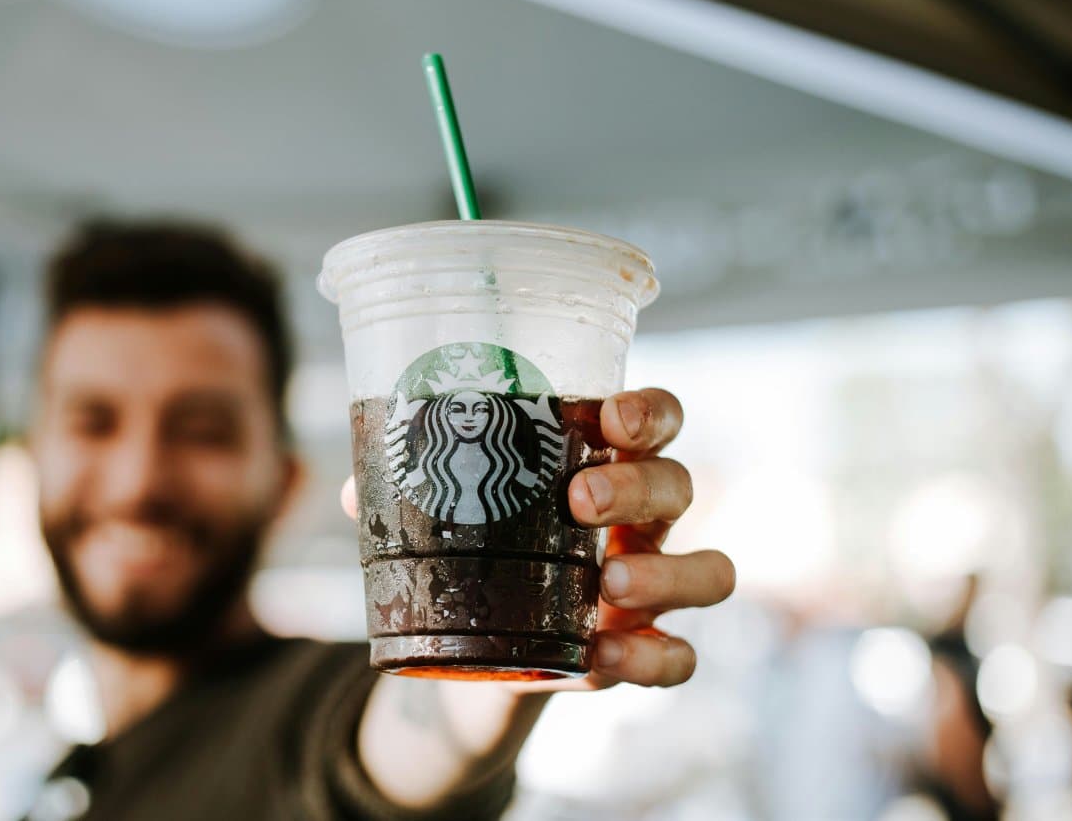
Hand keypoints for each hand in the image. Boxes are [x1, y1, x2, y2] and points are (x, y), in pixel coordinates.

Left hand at [340, 387, 733, 693]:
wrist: (478, 647)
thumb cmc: (479, 551)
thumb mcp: (446, 517)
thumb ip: (409, 496)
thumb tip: (361, 492)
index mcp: (602, 466)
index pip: (656, 420)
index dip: (650, 412)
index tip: (613, 418)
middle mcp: (642, 522)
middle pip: (679, 485)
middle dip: (638, 486)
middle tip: (580, 499)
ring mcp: (651, 588)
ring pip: (710, 571)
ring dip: (666, 572)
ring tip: (609, 584)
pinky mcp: (640, 652)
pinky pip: (681, 659)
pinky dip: (650, 658)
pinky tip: (602, 656)